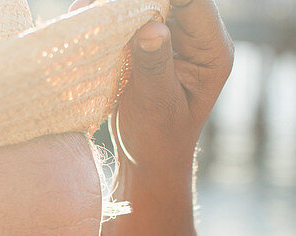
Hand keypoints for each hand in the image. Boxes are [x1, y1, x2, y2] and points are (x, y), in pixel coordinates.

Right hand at [96, 0, 233, 174]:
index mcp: (211, 51)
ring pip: (147, 3)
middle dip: (132, 0)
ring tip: (84, 8)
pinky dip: (109, 18)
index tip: (124, 2)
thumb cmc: (159, 141)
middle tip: (95, 4)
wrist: (147, 160)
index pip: (193, 2)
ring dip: (117, 6)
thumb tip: (151, 27)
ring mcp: (174, 37)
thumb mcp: (157, 105)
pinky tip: (84, 15)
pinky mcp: (151, 41)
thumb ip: (155, 65)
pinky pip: (131, 17)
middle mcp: (197, 37)